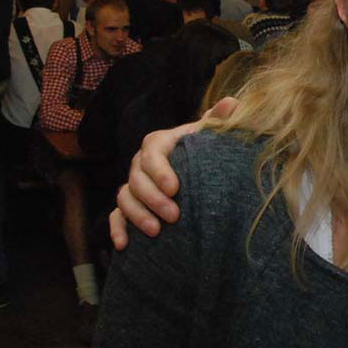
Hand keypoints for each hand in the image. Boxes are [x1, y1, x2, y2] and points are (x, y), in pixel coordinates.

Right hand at [109, 97, 239, 249]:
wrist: (193, 170)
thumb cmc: (202, 151)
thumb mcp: (210, 135)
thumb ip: (218, 121)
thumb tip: (232, 102)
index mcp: (158, 144)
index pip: (153, 154)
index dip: (160, 171)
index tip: (175, 188)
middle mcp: (140, 164)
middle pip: (137, 180)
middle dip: (153, 199)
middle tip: (174, 216)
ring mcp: (133, 185)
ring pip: (125, 198)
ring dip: (137, 215)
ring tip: (156, 232)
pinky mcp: (128, 205)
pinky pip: (115, 216)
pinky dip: (116, 229)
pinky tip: (124, 245)